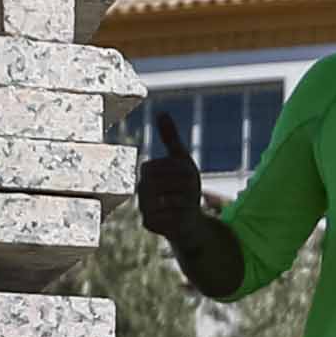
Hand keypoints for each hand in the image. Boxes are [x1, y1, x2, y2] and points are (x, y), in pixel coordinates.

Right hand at [136, 105, 203, 244]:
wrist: (189, 218)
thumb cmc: (184, 187)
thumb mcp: (182, 160)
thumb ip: (170, 138)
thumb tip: (161, 112)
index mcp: (147, 171)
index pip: (159, 166)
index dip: (179, 169)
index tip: (191, 174)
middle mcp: (140, 189)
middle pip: (162, 183)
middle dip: (183, 185)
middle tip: (194, 189)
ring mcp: (143, 206)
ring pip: (164, 200)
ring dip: (184, 200)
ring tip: (192, 202)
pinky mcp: (149, 224)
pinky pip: (164, 217)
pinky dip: (180, 215)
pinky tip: (187, 214)